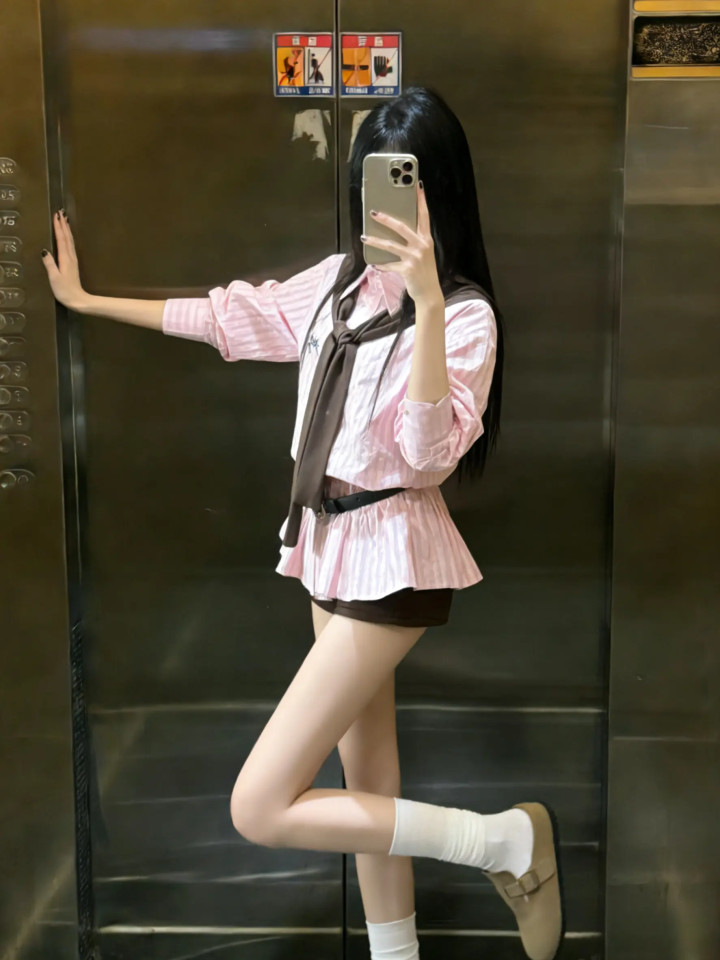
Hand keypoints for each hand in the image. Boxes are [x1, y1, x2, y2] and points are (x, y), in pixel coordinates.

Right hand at [41, 210, 86, 309]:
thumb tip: (44, 250)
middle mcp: (71, 257)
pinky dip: (69, 238)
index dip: (59, 227)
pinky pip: (71, 247)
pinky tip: (68, 237)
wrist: (79, 301)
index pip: (61, 239)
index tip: (57, 216)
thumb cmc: (65, 291)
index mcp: (65, 259)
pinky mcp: (73, 264)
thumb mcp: (54, 278)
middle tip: (61, 212)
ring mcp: (73, 260)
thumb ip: (49, 264)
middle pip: (67, 237)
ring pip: (70, 241)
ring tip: (65, 220)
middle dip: (63, 224)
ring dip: (67, 230)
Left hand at [361, 181, 442, 306]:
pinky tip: (373, 263)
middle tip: (374, 212)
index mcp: (426, 239)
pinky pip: (389, 264)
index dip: (421, 201)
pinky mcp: (407, 269)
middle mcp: (422, 246)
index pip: (424, 215)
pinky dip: (380, 264)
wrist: (429, 293)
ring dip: (375, 240)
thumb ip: (414, 241)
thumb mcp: (423, 253)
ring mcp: (414, 258)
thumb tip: (396, 230)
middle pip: (402, 227)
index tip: (417, 186)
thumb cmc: (424, 272)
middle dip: (386, 218)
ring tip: (364, 237)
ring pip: (391, 245)